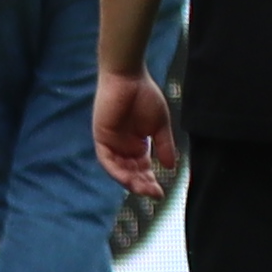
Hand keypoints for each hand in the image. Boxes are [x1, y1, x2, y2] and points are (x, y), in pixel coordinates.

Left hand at [96, 61, 176, 199]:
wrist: (129, 78)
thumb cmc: (145, 96)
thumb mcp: (160, 126)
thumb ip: (164, 146)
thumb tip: (170, 167)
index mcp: (137, 144)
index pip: (142, 168)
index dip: (150, 181)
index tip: (160, 192)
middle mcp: (123, 146)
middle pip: (130, 172)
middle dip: (141, 184)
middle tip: (153, 193)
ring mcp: (111, 142)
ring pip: (118, 169)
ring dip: (130, 180)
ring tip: (143, 189)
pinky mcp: (101, 136)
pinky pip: (106, 158)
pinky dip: (116, 169)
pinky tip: (127, 178)